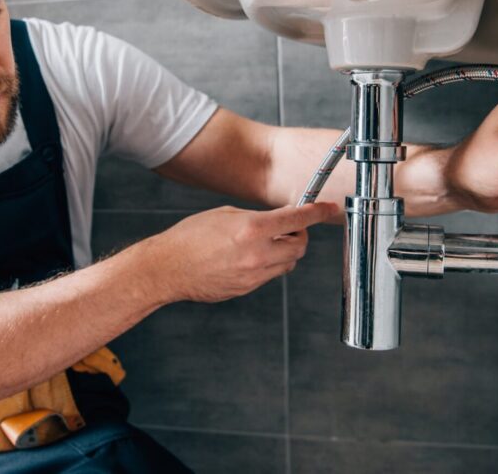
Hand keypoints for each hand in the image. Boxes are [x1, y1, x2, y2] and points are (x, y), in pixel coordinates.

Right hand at [145, 203, 336, 302]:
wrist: (167, 268)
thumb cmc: (190, 237)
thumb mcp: (225, 215)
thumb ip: (256, 217)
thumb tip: (278, 220)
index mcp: (252, 228)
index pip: (298, 219)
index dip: (318, 212)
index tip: (329, 208)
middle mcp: (257, 253)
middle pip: (299, 246)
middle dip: (298, 235)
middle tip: (287, 228)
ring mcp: (253, 275)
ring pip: (288, 264)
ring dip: (284, 252)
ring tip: (262, 243)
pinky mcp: (247, 289)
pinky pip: (269, 275)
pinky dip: (268, 265)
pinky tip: (247, 257)